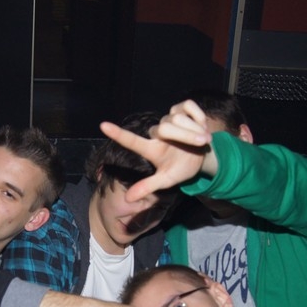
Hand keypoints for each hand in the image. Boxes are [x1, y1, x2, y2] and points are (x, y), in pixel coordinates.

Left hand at [99, 99, 213, 203]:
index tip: (103, 125)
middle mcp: (157, 132)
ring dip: (195, 130)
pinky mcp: (182, 107)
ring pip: (179, 119)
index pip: (131, 141)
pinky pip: (189, 107)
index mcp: (151, 148)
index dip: (118, 134)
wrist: (203, 157)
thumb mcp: (166, 180)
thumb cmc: (181, 168)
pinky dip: (199, 117)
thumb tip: (129, 199)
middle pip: (166, 127)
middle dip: (186, 136)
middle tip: (201, 144)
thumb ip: (148, 187)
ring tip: (202, 139)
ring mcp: (169, 117)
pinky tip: (202, 125)